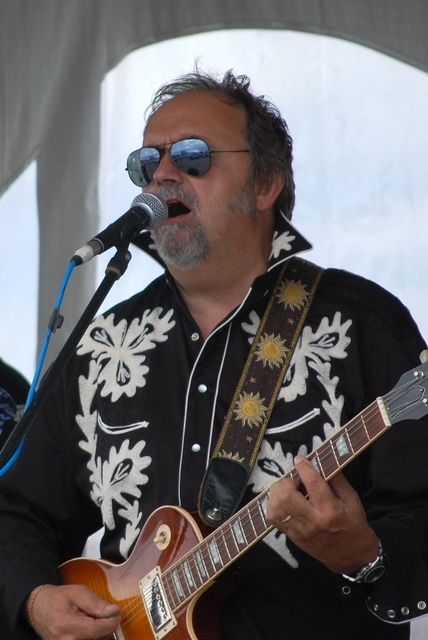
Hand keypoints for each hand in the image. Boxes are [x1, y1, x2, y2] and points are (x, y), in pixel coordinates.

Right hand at [27, 583, 120, 638]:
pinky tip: (87, 627)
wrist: (38, 609)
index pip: (98, 629)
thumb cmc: (58, 598)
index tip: (116, 611)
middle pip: (98, 638)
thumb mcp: (77, 592)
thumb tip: (113, 611)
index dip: (112, 621)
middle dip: (105, 625)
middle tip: (103, 613)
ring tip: (91, 619)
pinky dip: (92, 635)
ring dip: (99, 631)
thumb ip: (95, 602)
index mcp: (67, 625)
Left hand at [267, 455, 378, 574]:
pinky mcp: (291, 537)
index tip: (300, 459)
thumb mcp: (352, 499)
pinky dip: (274, 505)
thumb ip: (337, 479)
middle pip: (286, 497)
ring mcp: (299, 531)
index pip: (313, 484)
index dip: (304, 468)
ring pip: (276, 508)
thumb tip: (320, 462)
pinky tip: (284, 501)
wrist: (351, 557)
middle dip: (286, 482)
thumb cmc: (353, 524)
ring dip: (278, 493)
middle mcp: (312, 521)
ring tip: (288, 490)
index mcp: (330, 510)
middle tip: (295, 480)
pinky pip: (273, 518)